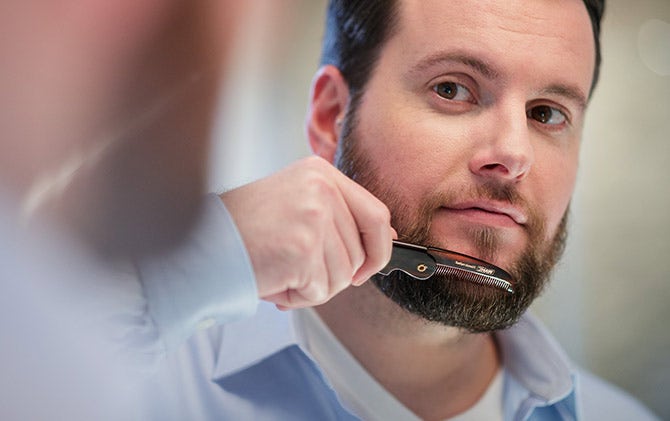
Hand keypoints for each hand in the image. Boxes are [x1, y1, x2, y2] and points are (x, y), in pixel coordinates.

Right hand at [221, 156, 394, 308]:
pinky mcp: (303, 247)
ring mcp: (314, 216)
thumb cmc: (244, 229)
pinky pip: (320, 291)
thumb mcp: (297, 205)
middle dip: (335, 274)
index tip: (368, 268)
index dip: (379, 249)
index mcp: (321, 173)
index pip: (376, 214)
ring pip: (341, 276)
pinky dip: (296, 296)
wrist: (202, 243)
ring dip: (311, 286)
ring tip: (279, 269)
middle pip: (360, 253)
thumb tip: (387, 235)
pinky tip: (273, 279)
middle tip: (299, 270)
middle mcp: (321, 189)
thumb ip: (339, 216)